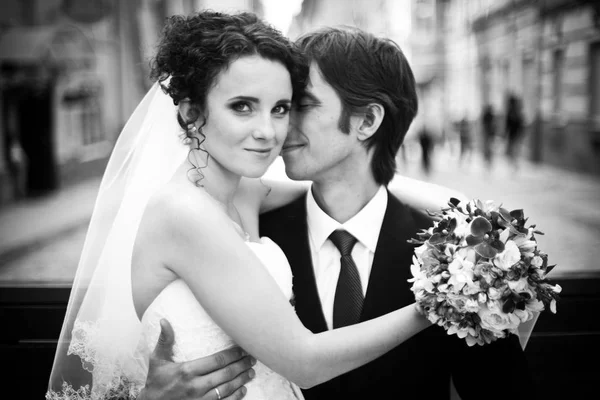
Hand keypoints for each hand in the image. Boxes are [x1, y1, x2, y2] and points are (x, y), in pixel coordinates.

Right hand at [138, 318, 255, 399]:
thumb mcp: (157, 360)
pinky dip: (235, 397)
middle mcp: (195, 386)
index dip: (233, 354)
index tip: (242, 349)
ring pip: (227, 389)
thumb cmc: (156, 382)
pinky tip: (242, 390)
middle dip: (241, 366)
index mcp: (187, 371)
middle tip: (252, 359)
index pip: (217, 360)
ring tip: (251, 372)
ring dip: (241, 380)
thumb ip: (164, 341)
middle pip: (226, 374)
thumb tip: (164, 320)